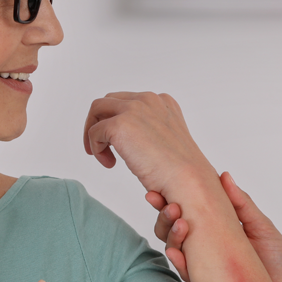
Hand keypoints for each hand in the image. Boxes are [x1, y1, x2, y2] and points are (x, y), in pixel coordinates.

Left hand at [82, 92, 214, 199]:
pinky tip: (110, 164)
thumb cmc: (181, 171)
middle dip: (101, 122)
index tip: (119, 142)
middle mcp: (149, 100)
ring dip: (93, 132)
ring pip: (97, 110)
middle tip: (101, 147)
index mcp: (163, 102)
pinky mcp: (120, 125)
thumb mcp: (167, 141)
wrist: (187, 181)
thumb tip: (131, 138)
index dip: (118, 119)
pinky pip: (94, 133)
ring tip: (100, 155)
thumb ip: (150, 130)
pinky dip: (96, 149)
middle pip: (109, 101)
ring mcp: (134, 110)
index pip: (129, 100)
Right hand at [146, 173, 281, 281]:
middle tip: (163, 201)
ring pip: (177, 248)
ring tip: (178, 221)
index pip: (193, 212)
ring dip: (171, 233)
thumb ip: (242, 205)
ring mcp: (207, 267)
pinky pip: (187, 272)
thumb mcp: (263, 228)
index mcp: (222, 230)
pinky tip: (175, 250)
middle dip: (166, 213)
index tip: (163, 187)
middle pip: (178, 227)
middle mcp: (210, 248)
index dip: (176, 199)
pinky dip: (179, 260)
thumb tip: (224, 176)